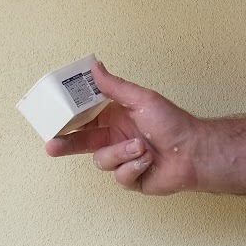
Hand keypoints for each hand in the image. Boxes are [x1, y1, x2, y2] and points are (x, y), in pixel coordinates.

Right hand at [44, 60, 202, 193]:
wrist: (193, 152)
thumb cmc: (172, 122)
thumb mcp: (141, 99)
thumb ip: (115, 86)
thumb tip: (95, 67)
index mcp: (115, 117)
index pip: (85, 117)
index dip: (69, 119)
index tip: (54, 117)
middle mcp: (115, 138)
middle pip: (82, 143)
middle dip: (66, 144)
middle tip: (52, 146)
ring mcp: (121, 159)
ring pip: (102, 160)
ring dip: (123, 154)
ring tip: (142, 147)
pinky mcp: (130, 178)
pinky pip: (119, 176)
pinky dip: (134, 168)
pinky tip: (148, 161)